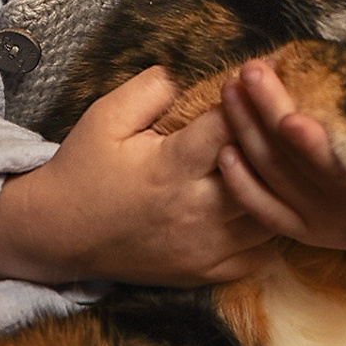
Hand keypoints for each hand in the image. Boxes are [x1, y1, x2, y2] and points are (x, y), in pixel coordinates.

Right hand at [0, 66, 276, 287]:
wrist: (58, 234)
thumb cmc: (84, 168)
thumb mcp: (105, 116)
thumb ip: (150, 89)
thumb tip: (189, 73)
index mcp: (170, 167)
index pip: (229, 127)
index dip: (249, 100)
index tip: (261, 79)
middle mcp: (193, 210)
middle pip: (260, 174)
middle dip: (276, 143)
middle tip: (287, 119)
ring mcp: (203, 247)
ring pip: (269, 217)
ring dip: (280, 188)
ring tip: (285, 161)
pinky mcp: (204, 272)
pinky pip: (259, 255)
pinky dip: (271, 228)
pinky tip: (270, 202)